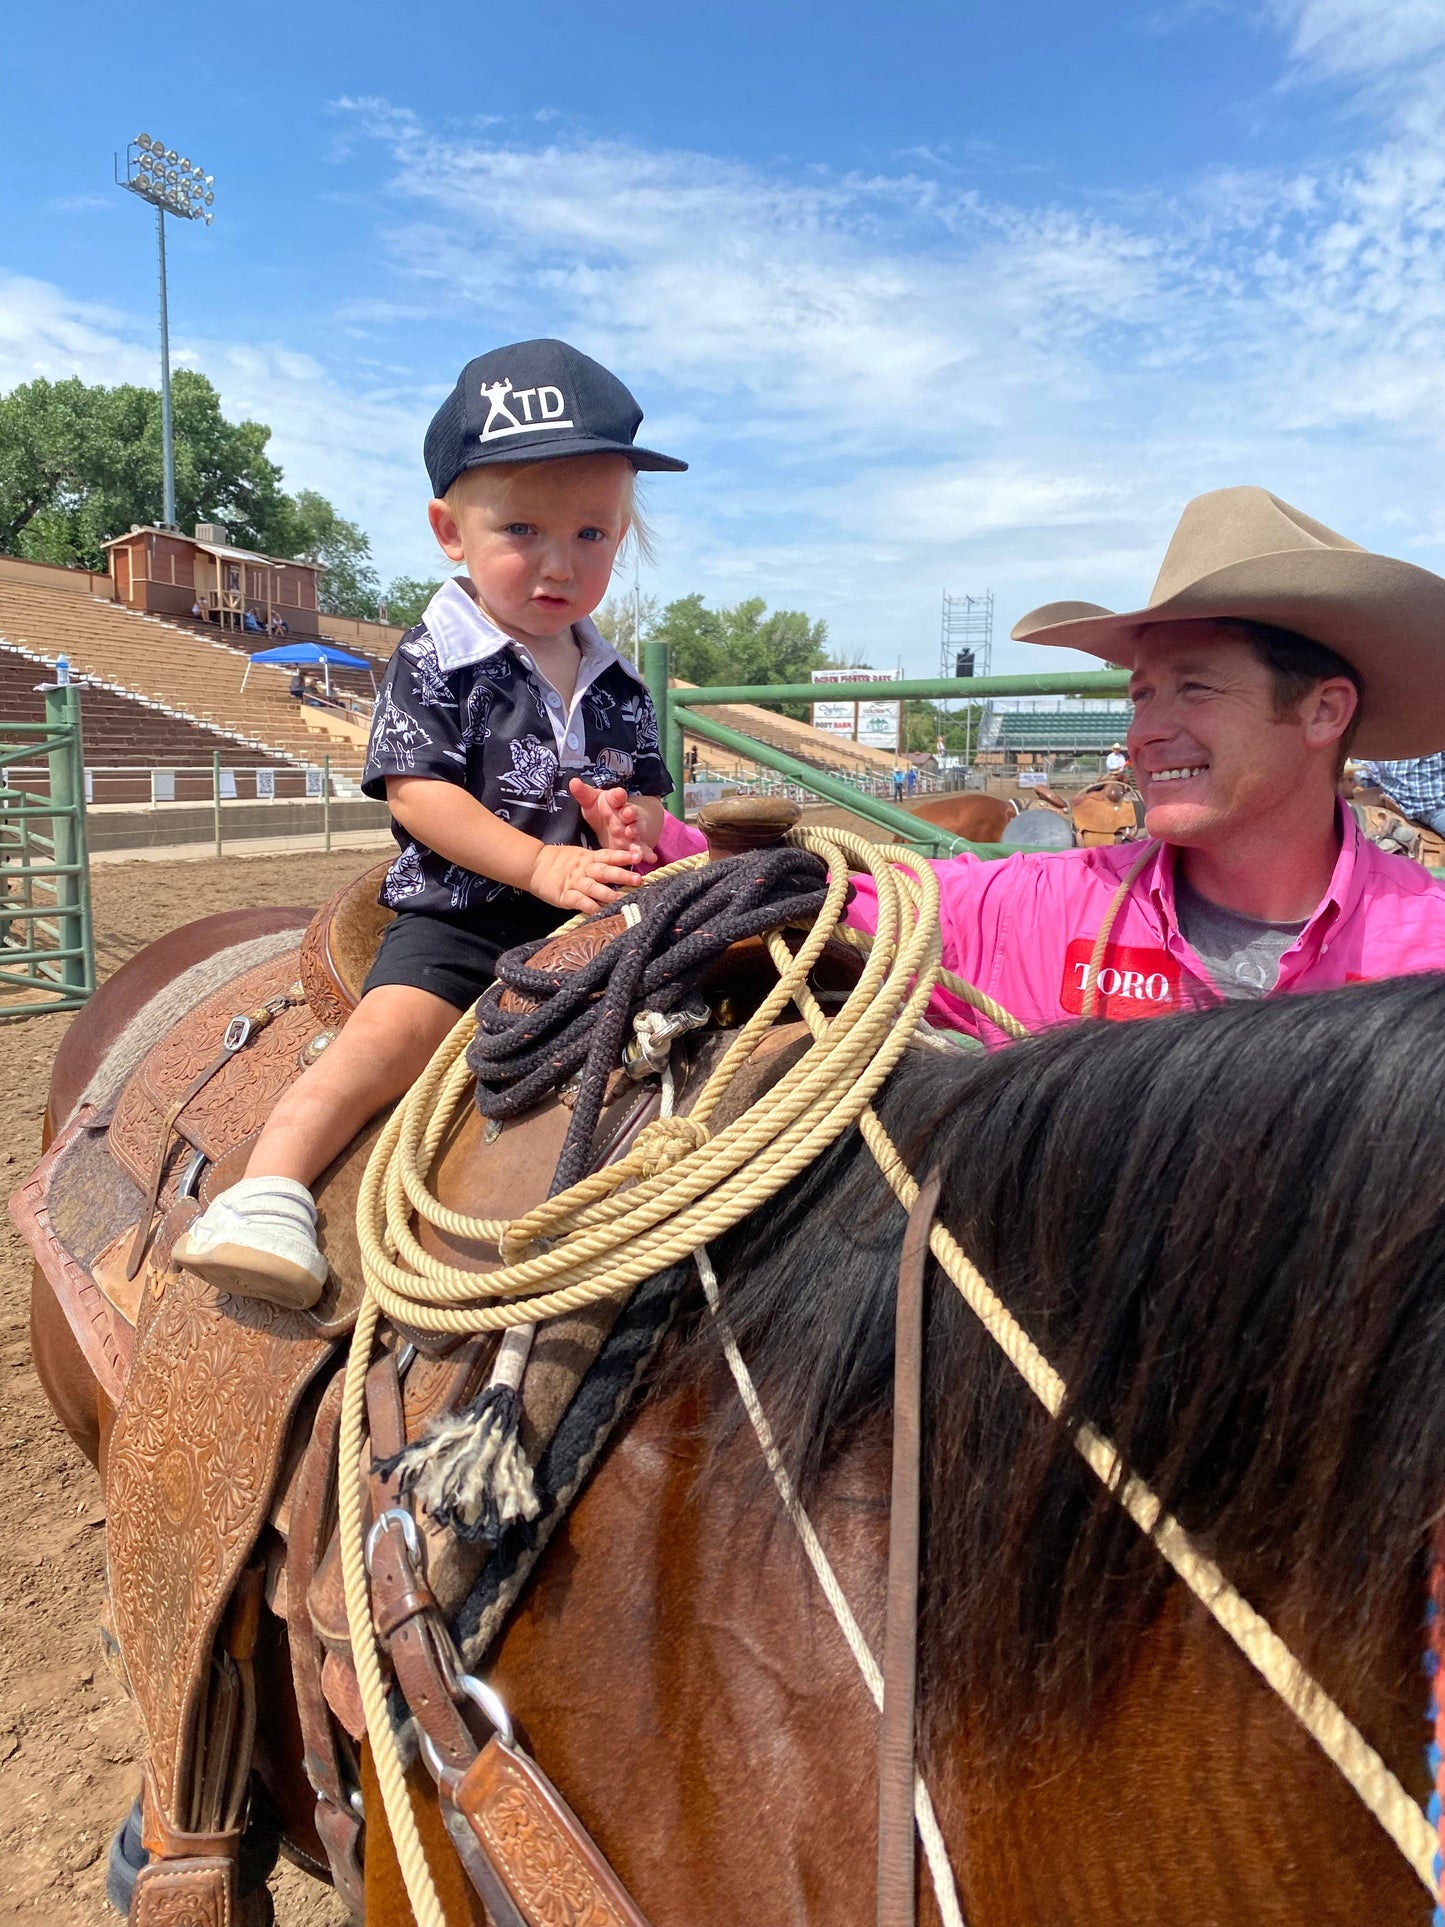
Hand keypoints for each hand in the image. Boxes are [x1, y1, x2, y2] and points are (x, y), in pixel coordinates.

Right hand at [527, 841, 642, 913]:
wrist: (535, 865)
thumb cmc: (561, 862)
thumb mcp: (581, 856)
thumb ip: (598, 862)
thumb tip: (622, 869)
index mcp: (589, 858)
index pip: (608, 855)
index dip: (623, 856)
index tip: (639, 856)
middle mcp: (584, 869)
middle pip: (605, 871)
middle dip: (622, 875)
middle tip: (638, 880)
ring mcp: (574, 882)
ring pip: (594, 887)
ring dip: (609, 894)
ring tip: (624, 899)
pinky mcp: (565, 896)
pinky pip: (580, 902)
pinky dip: (591, 907)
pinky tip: (601, 912)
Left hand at [569, 779, 655, 863]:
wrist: (621, 821)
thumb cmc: (604, 810)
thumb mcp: (591, 801)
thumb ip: (583, 793)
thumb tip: (573, 781)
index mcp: (615, 801)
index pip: (616, 796)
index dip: (617, 795)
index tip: (618, 794)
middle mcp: (625, 814)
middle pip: (628, 812)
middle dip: (629, 813)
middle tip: (628, 814)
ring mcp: (632, 828)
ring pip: (635, 830)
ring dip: (635, 832)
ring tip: (633, 834)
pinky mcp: (634, 843)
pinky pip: (641, 848)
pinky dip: (646, 853)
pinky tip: (650, 858)